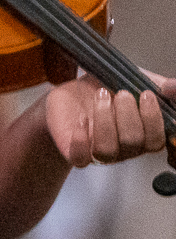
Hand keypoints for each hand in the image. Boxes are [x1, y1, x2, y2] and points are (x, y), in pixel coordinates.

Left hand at [44, 71, 170, 167]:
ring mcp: (99, 153)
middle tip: (119, 93)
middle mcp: (124, 148)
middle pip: (132, 142)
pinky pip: (80, 159)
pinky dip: (81, 140)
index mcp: (144, 135)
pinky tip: (82, 119)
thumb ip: (160, 85)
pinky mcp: (74, 152)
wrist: (73, 92)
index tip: (146, 94)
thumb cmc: (109, 88)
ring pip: (107, 151)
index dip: (153, 119)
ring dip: (105, 121)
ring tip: (101, 97)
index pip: (156, 141)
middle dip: (127, 114)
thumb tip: (172, 87)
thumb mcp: (138, 80)